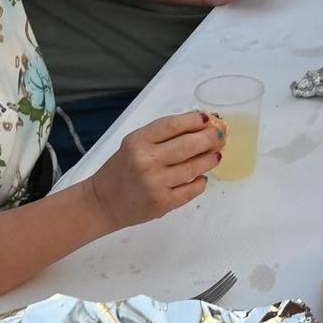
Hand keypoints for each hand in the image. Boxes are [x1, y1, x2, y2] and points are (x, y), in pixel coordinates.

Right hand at [87, 111, 224, 227]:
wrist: (102, 201)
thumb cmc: (121, 169)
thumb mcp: (134, 144)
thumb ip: (161, 135)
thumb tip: (198, 125)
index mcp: (138, 141)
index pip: (172, 125)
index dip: (194, 121)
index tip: (208, 119)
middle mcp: (146, 161)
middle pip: (188, 145)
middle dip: (209, 138)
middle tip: (220, 136)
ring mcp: (155, 184)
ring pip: (193, 168)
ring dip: (209, 159)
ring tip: (217, 155)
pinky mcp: (162, 203)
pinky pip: (191, 190)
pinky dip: (200, 182)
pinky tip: (201, 177)